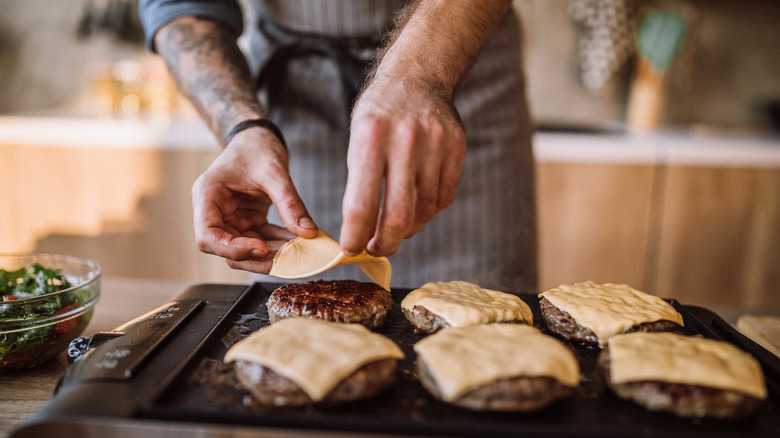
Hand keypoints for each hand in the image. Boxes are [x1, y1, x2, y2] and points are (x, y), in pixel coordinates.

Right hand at [192, 128, 317, 272]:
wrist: (257, 137)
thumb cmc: (256, 147)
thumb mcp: (274, 171)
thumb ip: (289, 203)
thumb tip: (307, 232)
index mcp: (207, 197)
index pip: (207, 237)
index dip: (233, 249)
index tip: (262, 248)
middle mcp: (213, 212)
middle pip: (226, 250)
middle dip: (256, 258)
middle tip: (288, 259)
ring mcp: (229, 219)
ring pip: (244, 250)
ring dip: (271, 254)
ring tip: (298, 252)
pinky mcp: (245, 221)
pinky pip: (260, 240)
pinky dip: (278, 244)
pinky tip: (299, 242)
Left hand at [340, 77, 465, 256]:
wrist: (417, 76)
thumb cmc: (380, 114)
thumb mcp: (357, 138)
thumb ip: (360, 182)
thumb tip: (361, 231)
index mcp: (370, 138)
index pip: (361, 205)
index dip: (355, 236)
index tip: (351, 249)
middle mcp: (405, 141)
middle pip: (398, 216)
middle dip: (385, 244)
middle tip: (377, 249)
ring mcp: (435, 144)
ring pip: (424, 210)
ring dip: (408, 228)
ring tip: (395, 227)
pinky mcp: (456, 147)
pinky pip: (444, 197)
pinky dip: (429, 210)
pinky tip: (417, 205)